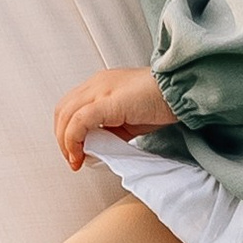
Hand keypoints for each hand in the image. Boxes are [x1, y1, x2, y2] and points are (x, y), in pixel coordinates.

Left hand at [52, 65, 170, 168]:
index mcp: (100, 85)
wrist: (179, 90)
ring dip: (66, 142)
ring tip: (76, 159)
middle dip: (62, 138)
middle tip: (73, 159)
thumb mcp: (129, 120)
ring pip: (66, 115)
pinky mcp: (106, 101)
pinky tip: (81, 154)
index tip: (75, 152)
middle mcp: (96, 84)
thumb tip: (97, 148)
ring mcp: (100, 90)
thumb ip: (111, 131)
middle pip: (63, 111)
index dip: (66, 131)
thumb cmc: (160, 102)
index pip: (70, 107)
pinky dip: (74, 140)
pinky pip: (79, 122)